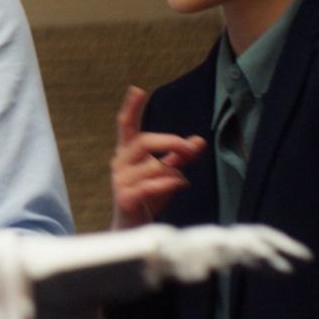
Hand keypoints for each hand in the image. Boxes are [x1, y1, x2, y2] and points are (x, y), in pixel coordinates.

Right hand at [110, 86, 205, 230]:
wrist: (133, 228)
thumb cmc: (147, 197)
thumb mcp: (166, 173)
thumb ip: (179, 157)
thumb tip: (199, 140)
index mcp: (127, 153)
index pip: (126, 125)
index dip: (131, 108)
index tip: (137, 89)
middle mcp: (120, 163)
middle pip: (143, 141)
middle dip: (169, 142)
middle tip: (188, 146)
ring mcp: (120, 180)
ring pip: (153, 166)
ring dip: (173, 173)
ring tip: (181, 181)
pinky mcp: (125, 197)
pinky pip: (151, 185)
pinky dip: (169, 184)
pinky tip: (179, 185)